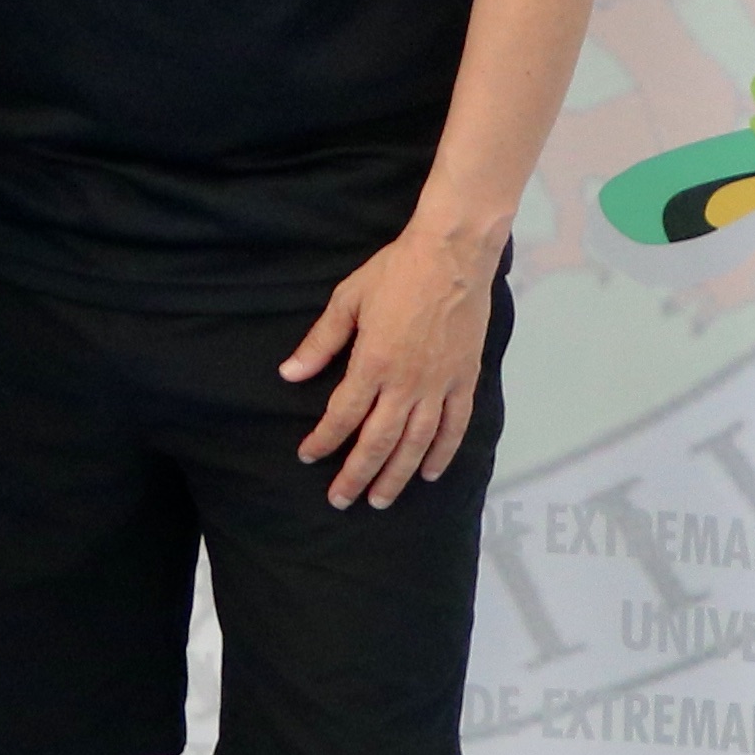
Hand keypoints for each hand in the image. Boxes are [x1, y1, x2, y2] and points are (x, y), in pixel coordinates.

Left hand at [282, 218, 503, 509]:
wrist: (452, 254)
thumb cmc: (397, 271)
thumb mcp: (348, 300)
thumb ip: (320, 342)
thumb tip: (289, 374)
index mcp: (373, 363)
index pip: (342, 416)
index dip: (323, 440)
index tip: (308, 456)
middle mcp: (406, 383)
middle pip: (378, 442)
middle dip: (356, 475)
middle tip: (341, 500)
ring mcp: (439, 385)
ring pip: (416, 444)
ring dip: (396, 476)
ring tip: (380, 500)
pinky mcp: (465, 380)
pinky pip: (454, 427)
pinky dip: (442, 454)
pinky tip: (430, 474)